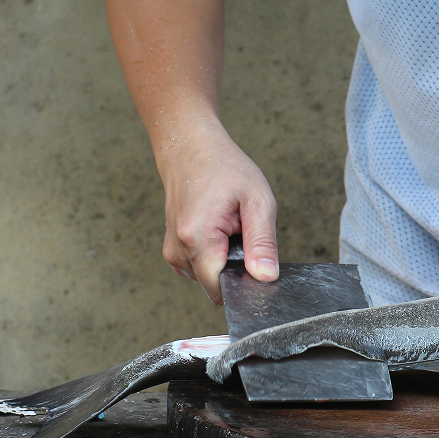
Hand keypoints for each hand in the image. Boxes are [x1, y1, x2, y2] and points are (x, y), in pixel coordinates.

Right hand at [159, 130, 278, 304]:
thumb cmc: (225, 169)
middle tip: (243, 231)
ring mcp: (172, 251)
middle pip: (217, 283)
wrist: (191, 148)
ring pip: (210, 276)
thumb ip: (263, 243)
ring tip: (230, 225)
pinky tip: (219, 230)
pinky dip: (215, 254)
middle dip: (237, 266)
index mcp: (197, 238)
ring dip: (226, 259)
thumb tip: (266, 277)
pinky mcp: (173, 250)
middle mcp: (179, 249)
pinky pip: (201, 267)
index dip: (244, 282)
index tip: (254, 260)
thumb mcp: (258, 201)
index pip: (222, 289)